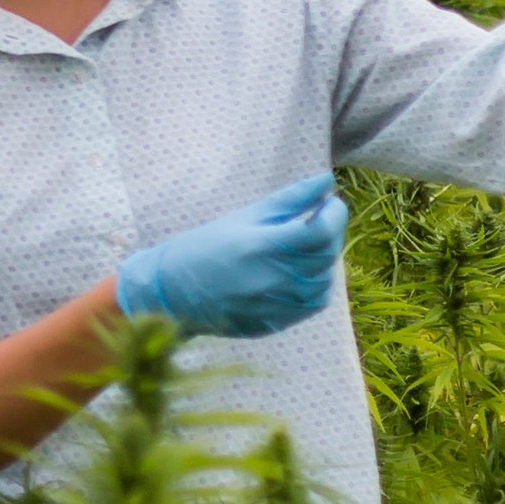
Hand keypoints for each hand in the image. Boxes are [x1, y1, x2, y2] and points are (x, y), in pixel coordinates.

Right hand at [113, 173, 347, 340]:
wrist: (169, 292)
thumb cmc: (203, 246)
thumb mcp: (243, 216)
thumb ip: (289, 199)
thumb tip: (327, 181)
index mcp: (261, 246)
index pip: (321, 231)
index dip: (335, 214)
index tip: (330, 203)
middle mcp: (271, 279)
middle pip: (326, 255)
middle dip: (331, 233)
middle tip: (319, 219)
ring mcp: (275, 305)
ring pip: (324, 282)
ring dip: (325, 261)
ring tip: (307, 246)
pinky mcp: (275, 323)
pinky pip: (312, 303)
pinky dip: (315, 284)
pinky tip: (300, 272)